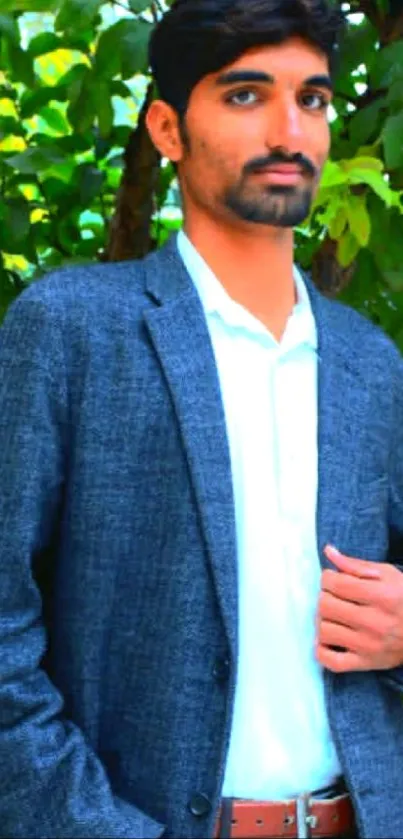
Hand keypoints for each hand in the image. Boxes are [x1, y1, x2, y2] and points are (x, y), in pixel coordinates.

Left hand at [316, 545, 402, 672]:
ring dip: (323, 621)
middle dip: (325, 597)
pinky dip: (322, 651)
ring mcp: (368, 646)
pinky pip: (331, 662)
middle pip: (325, 606)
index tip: (334, 580)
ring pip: (324, 631)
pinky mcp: (365, 663)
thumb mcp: (387, 574)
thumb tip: (328, 551)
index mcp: (381, 596)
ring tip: (333, 616)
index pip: (335, 584)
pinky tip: (329, 639)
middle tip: (334, 597)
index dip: (328, 578)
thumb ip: (355, 564)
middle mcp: (374, 622)